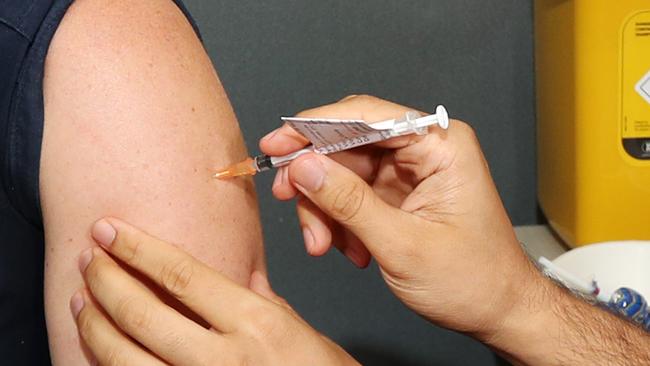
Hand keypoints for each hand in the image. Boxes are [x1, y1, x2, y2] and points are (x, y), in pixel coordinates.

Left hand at [71, 218, 357, 365]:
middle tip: (89, 258)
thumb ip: (266, 304)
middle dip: (105, 280)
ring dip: (94, 326)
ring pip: (125, 359)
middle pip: (143, 314)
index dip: (137, 249)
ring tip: (83, 301)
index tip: (110, 230)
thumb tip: (241, 277)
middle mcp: (224, 359)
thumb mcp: (303, 333)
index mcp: (257, 323)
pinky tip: (100, 351)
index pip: (182, 275)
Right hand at [261, 95, 540, 338]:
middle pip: (348, 143)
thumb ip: (349, 203)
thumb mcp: (403, 245)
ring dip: (325, 208)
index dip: (314, 126)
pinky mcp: (398, 194)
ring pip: (343, 172)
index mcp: (440, 145)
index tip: (279, 142)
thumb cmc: (474, 280)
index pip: (365, 116)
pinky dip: (339, 221)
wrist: (498, 311)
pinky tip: (350, 248)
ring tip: (325, 243)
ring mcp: (410, 172)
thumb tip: (304, 167)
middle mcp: (424, 150)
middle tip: (287, 198)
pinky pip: (352, 195)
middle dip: (315, 178)